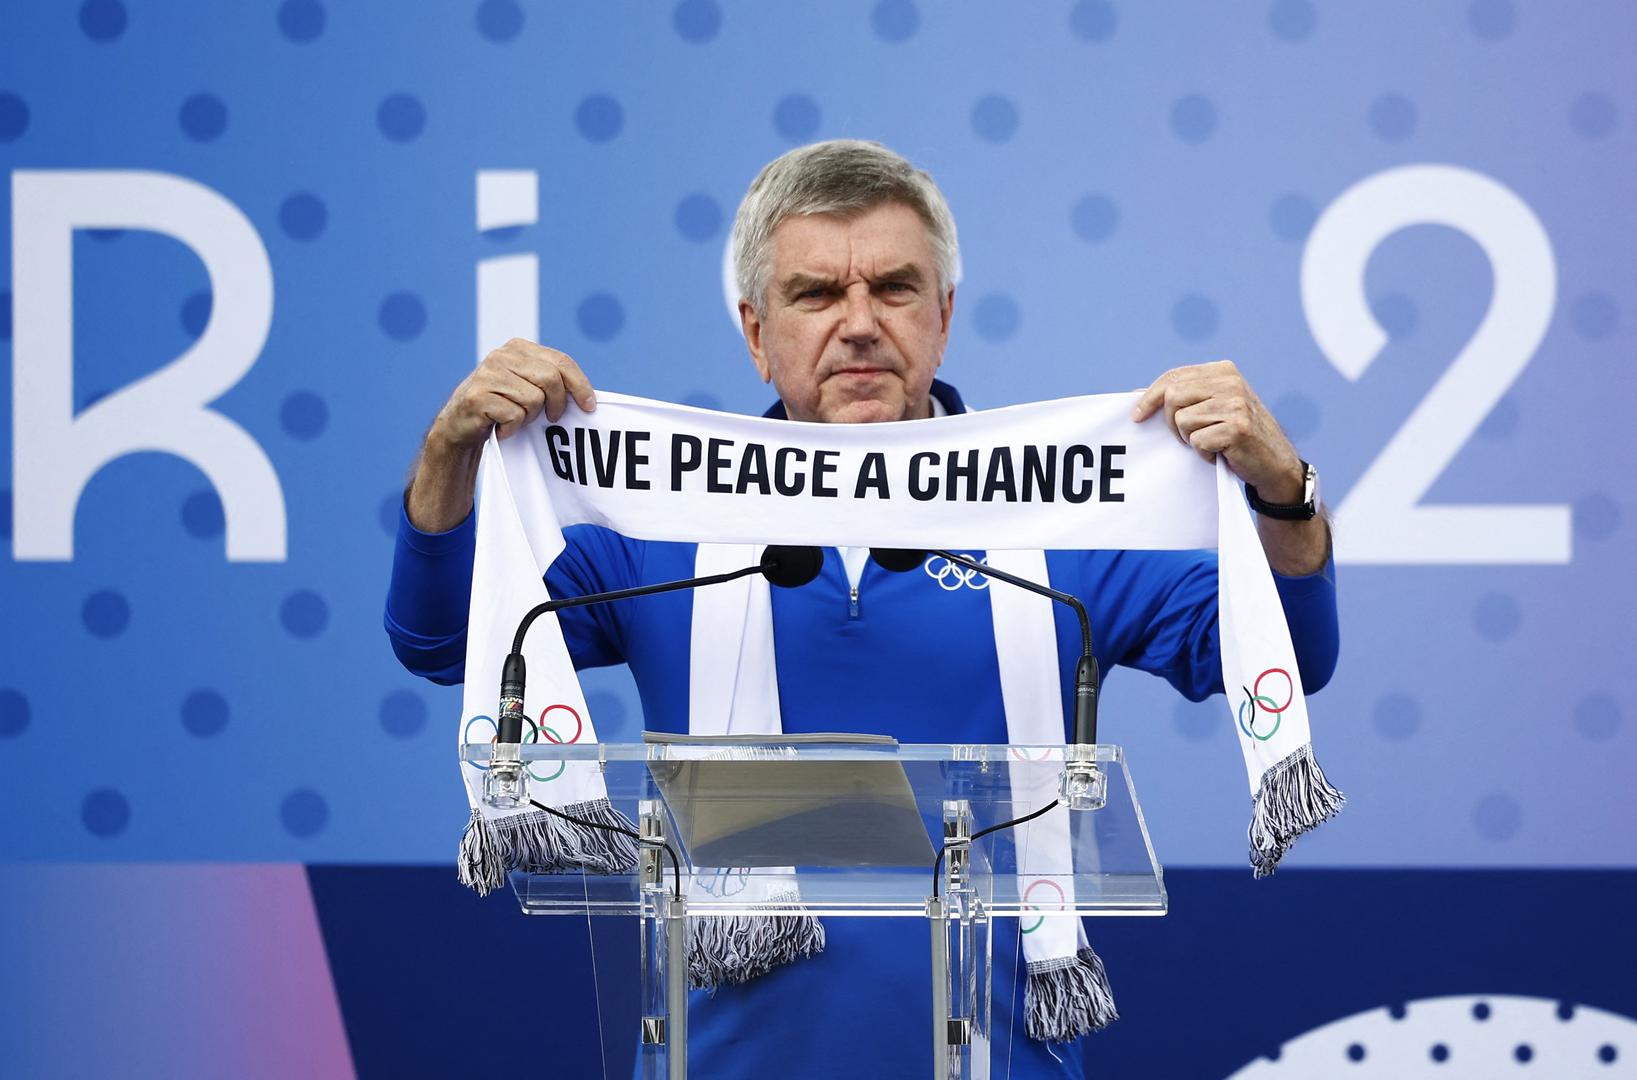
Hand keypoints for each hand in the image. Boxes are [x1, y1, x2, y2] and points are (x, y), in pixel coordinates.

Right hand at [427, 339, 596, 454]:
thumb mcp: (525, 385)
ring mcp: (488, 374)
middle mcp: (501, 356)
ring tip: (515, 419)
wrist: (459, 425)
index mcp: (518, 348)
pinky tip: (500, 427)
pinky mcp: (478, 396)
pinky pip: (515, 415)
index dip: (580, 384)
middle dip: (556, 404)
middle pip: (551, 379)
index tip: (590, 406)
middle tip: (551, 419)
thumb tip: (587, 395)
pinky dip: (512, 428)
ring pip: (534, 400)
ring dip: (529, 418)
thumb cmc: (501, 407)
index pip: (561, 360)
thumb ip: (550, 380)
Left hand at [1131, 360, 1303, 501]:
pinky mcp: (1238, 428)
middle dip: (1171, 423)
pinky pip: (1197, 441)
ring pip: (1182, 420)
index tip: (1136, 416)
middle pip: (1172, 396)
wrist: (1274, 462)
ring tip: (1210, 443)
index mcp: (1223, 370)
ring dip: (1189, 439)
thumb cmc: (1236, 436)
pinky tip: (1220, 454)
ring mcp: (1236, 404)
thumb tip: (1136, 394)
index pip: (1174, 376)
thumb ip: (1182, 396)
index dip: (1149, 396)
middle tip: (1188, 437)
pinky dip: (1203, 454)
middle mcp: (1231, 382)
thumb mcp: (1212, 406)